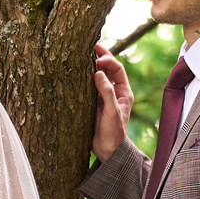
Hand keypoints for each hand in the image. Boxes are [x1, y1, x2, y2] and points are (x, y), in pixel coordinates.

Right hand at [91, 39, 133, 161]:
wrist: (108, 150)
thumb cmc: (114, 132)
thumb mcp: (112, 111)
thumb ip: (106, 92)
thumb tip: (98, 72)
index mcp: (124, 92)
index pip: (117, 69)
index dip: (108, 60)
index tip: (97, 55)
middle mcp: (114, 92)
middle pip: (108, 70)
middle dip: (100, 58)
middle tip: (89, 48)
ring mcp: (103, 98)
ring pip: (98, 77)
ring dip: (91, 67)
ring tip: (81, 57)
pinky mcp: (93, 104)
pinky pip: (89, 88)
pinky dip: (84, 79)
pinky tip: (76, 74)